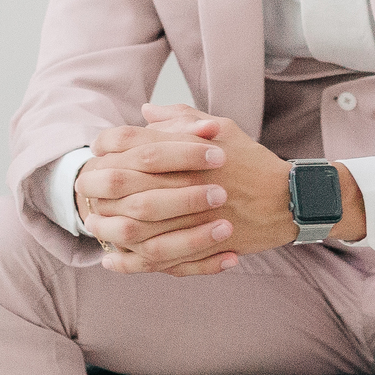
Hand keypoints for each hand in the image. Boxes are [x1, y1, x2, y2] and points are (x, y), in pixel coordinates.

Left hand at [77, 103, 365, 276]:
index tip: (96, 157)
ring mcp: (194, 217)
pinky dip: (130, 262)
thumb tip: (144, 112)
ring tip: (93, 227)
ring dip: (108, 226)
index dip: (106, 150)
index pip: (132, 144)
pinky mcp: (200, 246)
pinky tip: (113, 259)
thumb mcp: (221, 128)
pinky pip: (157, 259)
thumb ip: (180, 119)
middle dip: (99, 187)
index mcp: (189, 149)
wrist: (289, 200)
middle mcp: (188, 181)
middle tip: (84, 192)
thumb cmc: (252, 161)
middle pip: (125, 183)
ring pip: (136, 224)